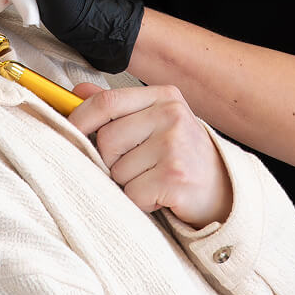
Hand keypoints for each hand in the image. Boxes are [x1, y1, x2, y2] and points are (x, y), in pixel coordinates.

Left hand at [70, 83, 232, 227]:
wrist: (224, 190)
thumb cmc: (181, 155)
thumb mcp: (154, 121)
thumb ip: (117, 107)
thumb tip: (76, 93)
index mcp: (164, 96)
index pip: (107, 102)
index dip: (80, 119)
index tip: (69, 132)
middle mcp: (172, 115)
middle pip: (107, 139)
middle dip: (109, 161)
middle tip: (133, 167)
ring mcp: (175, 145)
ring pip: (117, 170)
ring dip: (127, 183)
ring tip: (152, 179)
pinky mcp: (176, 177)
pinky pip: (132, 194)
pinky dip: (140, 201)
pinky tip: (159, 195)